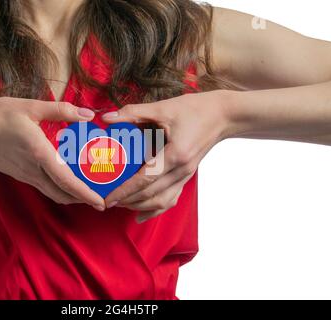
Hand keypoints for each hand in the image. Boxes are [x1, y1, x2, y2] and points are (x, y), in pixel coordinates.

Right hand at [0, 97, 104, 209]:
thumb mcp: (31, 107)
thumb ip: (61, 110)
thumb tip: (87, 115)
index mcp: (39, 153)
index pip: (66, 181)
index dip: (85, 194)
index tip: (100, 202)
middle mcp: (34, 170)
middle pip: (63, 193)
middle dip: (83, 200)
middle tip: (101, 199)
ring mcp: (26, 175)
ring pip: (53, 193)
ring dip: (72, 196)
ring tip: (88, 192)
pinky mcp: (21, 175)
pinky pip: (45, 188)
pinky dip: (60, 190)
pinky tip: (67, 181)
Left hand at [102, 90, 231, 221]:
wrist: (224, 116)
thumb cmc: (195, 109)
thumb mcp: (163, 108)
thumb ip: (133, 113)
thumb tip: (107, 117)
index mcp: (176, 154)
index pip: (145, 179)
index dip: (125, 191)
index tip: (108, 199)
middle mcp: (182, 170)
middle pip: (151, 194)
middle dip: (128, 201)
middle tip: (106, 202)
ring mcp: (186, 176)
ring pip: (162, 201)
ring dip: (140, 206)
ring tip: (120, 205)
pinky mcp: (187, 176)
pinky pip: (171, 198)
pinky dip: (155, 209)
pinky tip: (141, 215)